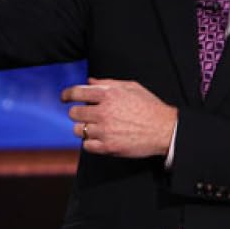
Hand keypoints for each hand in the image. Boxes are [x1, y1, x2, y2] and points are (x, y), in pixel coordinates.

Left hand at [61, 78, 177, 157]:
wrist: (165, 129)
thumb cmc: (150, 106)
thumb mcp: (131, 87)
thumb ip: (107, 83)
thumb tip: (88, 81)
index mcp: (108, 95)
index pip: (77, 93)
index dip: (67, 94)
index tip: (65, 98)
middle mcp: (104, 112)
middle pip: (74, 113)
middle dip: (77, 113)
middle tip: (84, 114)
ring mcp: (105, 131)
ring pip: (78, 130)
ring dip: (83, 128)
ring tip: (94, 127)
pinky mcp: (108, 147)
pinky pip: (86, 145)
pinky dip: (90, 142)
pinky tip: (99, 138)